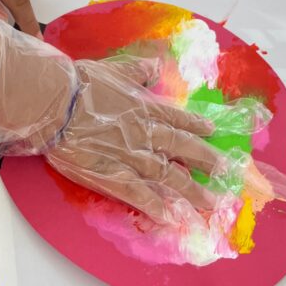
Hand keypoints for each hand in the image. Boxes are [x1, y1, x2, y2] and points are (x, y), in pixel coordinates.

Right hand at [46, 56, 226, 223]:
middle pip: (183, 149)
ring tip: (211, 203)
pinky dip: (157, 207)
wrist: (58, 104)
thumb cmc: (83, 83)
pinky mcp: (113, 177)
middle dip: (207, 162)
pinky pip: (141, 196)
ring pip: (170, 177)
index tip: (213, 132)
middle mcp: (146, 133)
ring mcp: (132, 157)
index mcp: (145, 108)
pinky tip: (172, 218)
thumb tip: (155, 66)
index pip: (178, 119)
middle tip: (226, 173)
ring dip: (192, 191)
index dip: (197, 125)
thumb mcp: (117, 68)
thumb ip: (139, 70)